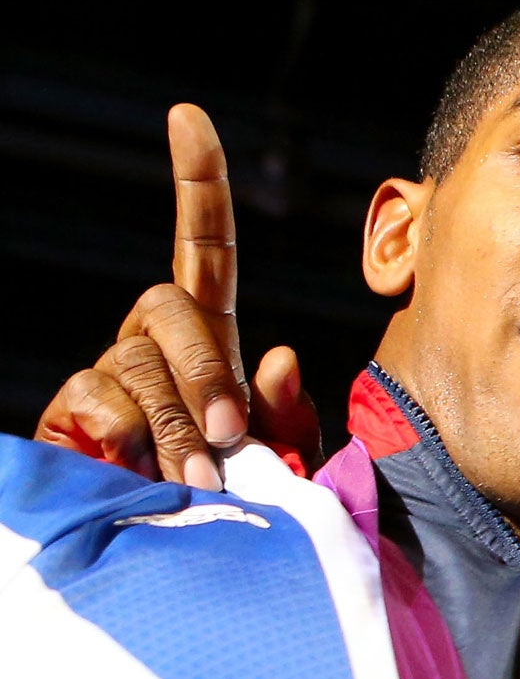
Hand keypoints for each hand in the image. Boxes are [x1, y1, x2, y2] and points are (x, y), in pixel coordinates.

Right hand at [34, 104, 320, 487]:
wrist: (174, 560)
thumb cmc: (238, 506)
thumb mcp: (283, 464)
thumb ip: (289, 416)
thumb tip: (276, 355)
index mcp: (209, 341)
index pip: (204, 250)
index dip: (198, 185)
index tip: (189, 118)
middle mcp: (152, 344)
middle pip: (169, 307)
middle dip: (204, 371)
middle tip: (225, 438)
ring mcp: (109, 374)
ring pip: (136, 365)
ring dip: (172, 425)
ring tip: (194, 478)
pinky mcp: (71, 414)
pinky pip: (98, 401)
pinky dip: (129, 440)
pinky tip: (141, 471)